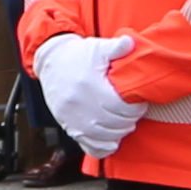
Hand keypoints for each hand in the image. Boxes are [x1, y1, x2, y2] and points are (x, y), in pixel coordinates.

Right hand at [34, 31, 144, 157]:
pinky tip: (112, 140)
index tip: (139, 102)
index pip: (121, 108)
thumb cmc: (78, 54)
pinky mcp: (68, 126)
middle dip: (130, 119)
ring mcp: (73, 119)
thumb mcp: (98, 47)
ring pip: (104, 136)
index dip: (136, 108)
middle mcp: (80, 106)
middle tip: (133, 111)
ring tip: (124, 122)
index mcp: (90, 87)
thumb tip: (131, 43)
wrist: (51, 61)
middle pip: (115, 124)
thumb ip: (116, 47)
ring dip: (119, 132)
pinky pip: (88, 145)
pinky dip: (103, 146)